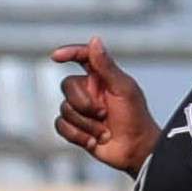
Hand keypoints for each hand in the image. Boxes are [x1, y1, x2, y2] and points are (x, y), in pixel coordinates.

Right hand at [49, 36, 160, 173]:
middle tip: (104, 113)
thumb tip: (95, 40)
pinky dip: (78, 135)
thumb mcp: (123, 89)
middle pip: (67, 86)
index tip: (56, 56)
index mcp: (102, 78)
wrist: (135, 151)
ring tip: (104, 132)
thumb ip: (106, 66)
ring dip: (86, 124)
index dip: (69, 53)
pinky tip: (94, 141)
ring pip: (64, 109)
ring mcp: (81, 111)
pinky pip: (60, 126)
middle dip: (84, 104)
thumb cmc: (136, 118)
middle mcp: (89, 91)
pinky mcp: (75, 128)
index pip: (82, 57)